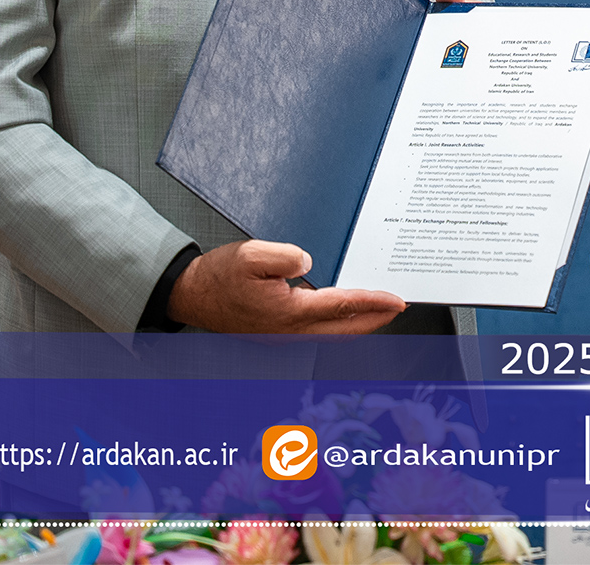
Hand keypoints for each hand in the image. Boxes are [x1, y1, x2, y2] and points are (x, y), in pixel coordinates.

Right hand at [166, 240, 405, 334]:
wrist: (191, 296)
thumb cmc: (218, 277)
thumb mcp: (250, 255)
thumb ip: (284, 256)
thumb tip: (308, 262)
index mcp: (289, 312)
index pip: (342, 306)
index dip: (373, 302)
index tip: (396, 299)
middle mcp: (290, 330)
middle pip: (345, 329)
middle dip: (376, 319)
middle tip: (398, 307)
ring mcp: (284, 335)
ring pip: (333, 334)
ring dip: (358, 324)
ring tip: (379, 310)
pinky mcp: (278, 333)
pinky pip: (318, 332)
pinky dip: (339, 324)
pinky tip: (343, 313)